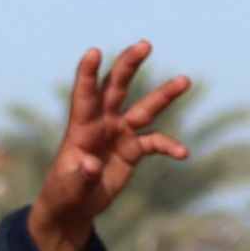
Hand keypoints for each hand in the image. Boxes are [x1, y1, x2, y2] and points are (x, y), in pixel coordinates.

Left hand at [25, 41, 193, 250]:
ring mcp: (119, 133)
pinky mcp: (132, 149)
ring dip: (164, 95)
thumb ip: (81, 175)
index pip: (84, 94)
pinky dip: (169, 147)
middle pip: (116, 87)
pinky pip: (156, 142)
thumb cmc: (64, 193)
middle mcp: (102, 122)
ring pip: (144, 108)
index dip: (88, 73)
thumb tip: (92, 164)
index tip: (94, 52)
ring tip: (185, 80)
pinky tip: (183, 153)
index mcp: (81, 127)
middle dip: (129, 65)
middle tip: (145, 45)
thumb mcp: (69, 188)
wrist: (75, 205)